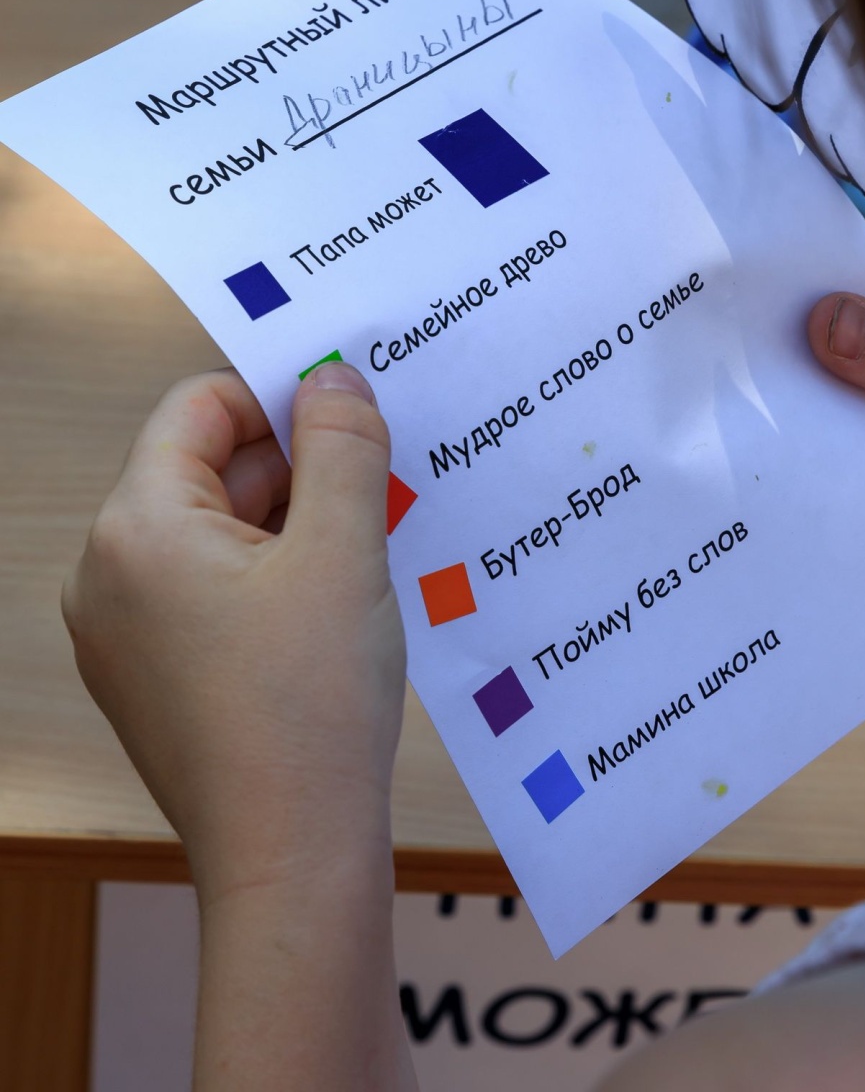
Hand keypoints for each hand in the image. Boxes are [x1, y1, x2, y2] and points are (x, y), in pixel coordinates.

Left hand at [61, 361, 403, 900]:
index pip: (198, 408)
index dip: (278, 395)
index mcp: (136, 530)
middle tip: (380, 477)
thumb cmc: (310, 712)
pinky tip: (338, 598)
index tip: (351, 409)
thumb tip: (333, 378)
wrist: (293, 861)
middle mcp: (109, 576)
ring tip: (368, 543)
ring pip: (216, 532)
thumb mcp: (343, 551)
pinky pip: (212, 589)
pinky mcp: (156, 675)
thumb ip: (342, 445)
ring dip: (292, 520)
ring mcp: (125, 632)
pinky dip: (273, 574)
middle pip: (205, 469)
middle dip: (296, 463)